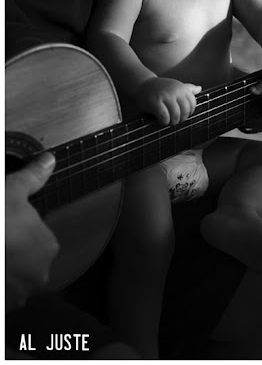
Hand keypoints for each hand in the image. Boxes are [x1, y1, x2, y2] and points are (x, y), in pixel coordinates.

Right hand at [6, 152, 58, 311]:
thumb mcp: (13, 190)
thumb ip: (33, 177)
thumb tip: (48, 161)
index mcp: (48, 247)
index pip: (38, 239)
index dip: (20, 230)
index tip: (6, 225)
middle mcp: (38, 275)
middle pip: (25, 262)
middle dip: (12, 254)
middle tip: (0, 236)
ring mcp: (16, 295)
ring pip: (11, 281)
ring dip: (4, 270)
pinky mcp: (1, 308)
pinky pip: (2, 296)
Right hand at [135, 77, 201, 125]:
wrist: (141, 84)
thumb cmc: (159, 87)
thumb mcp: (174, 85)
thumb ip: (187, 88)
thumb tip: (200, 88)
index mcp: (181, 88)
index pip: (192, 104)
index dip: (188, 112)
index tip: (181, 115)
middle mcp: (175, 91)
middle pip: (185, 110)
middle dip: (181, 119)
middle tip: (175, 121)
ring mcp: (165, 96)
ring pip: (176, 115)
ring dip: (173, 122)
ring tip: (168, 122)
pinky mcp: (155, 102)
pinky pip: (164, 117)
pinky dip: (164, 122)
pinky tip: (161, 121)